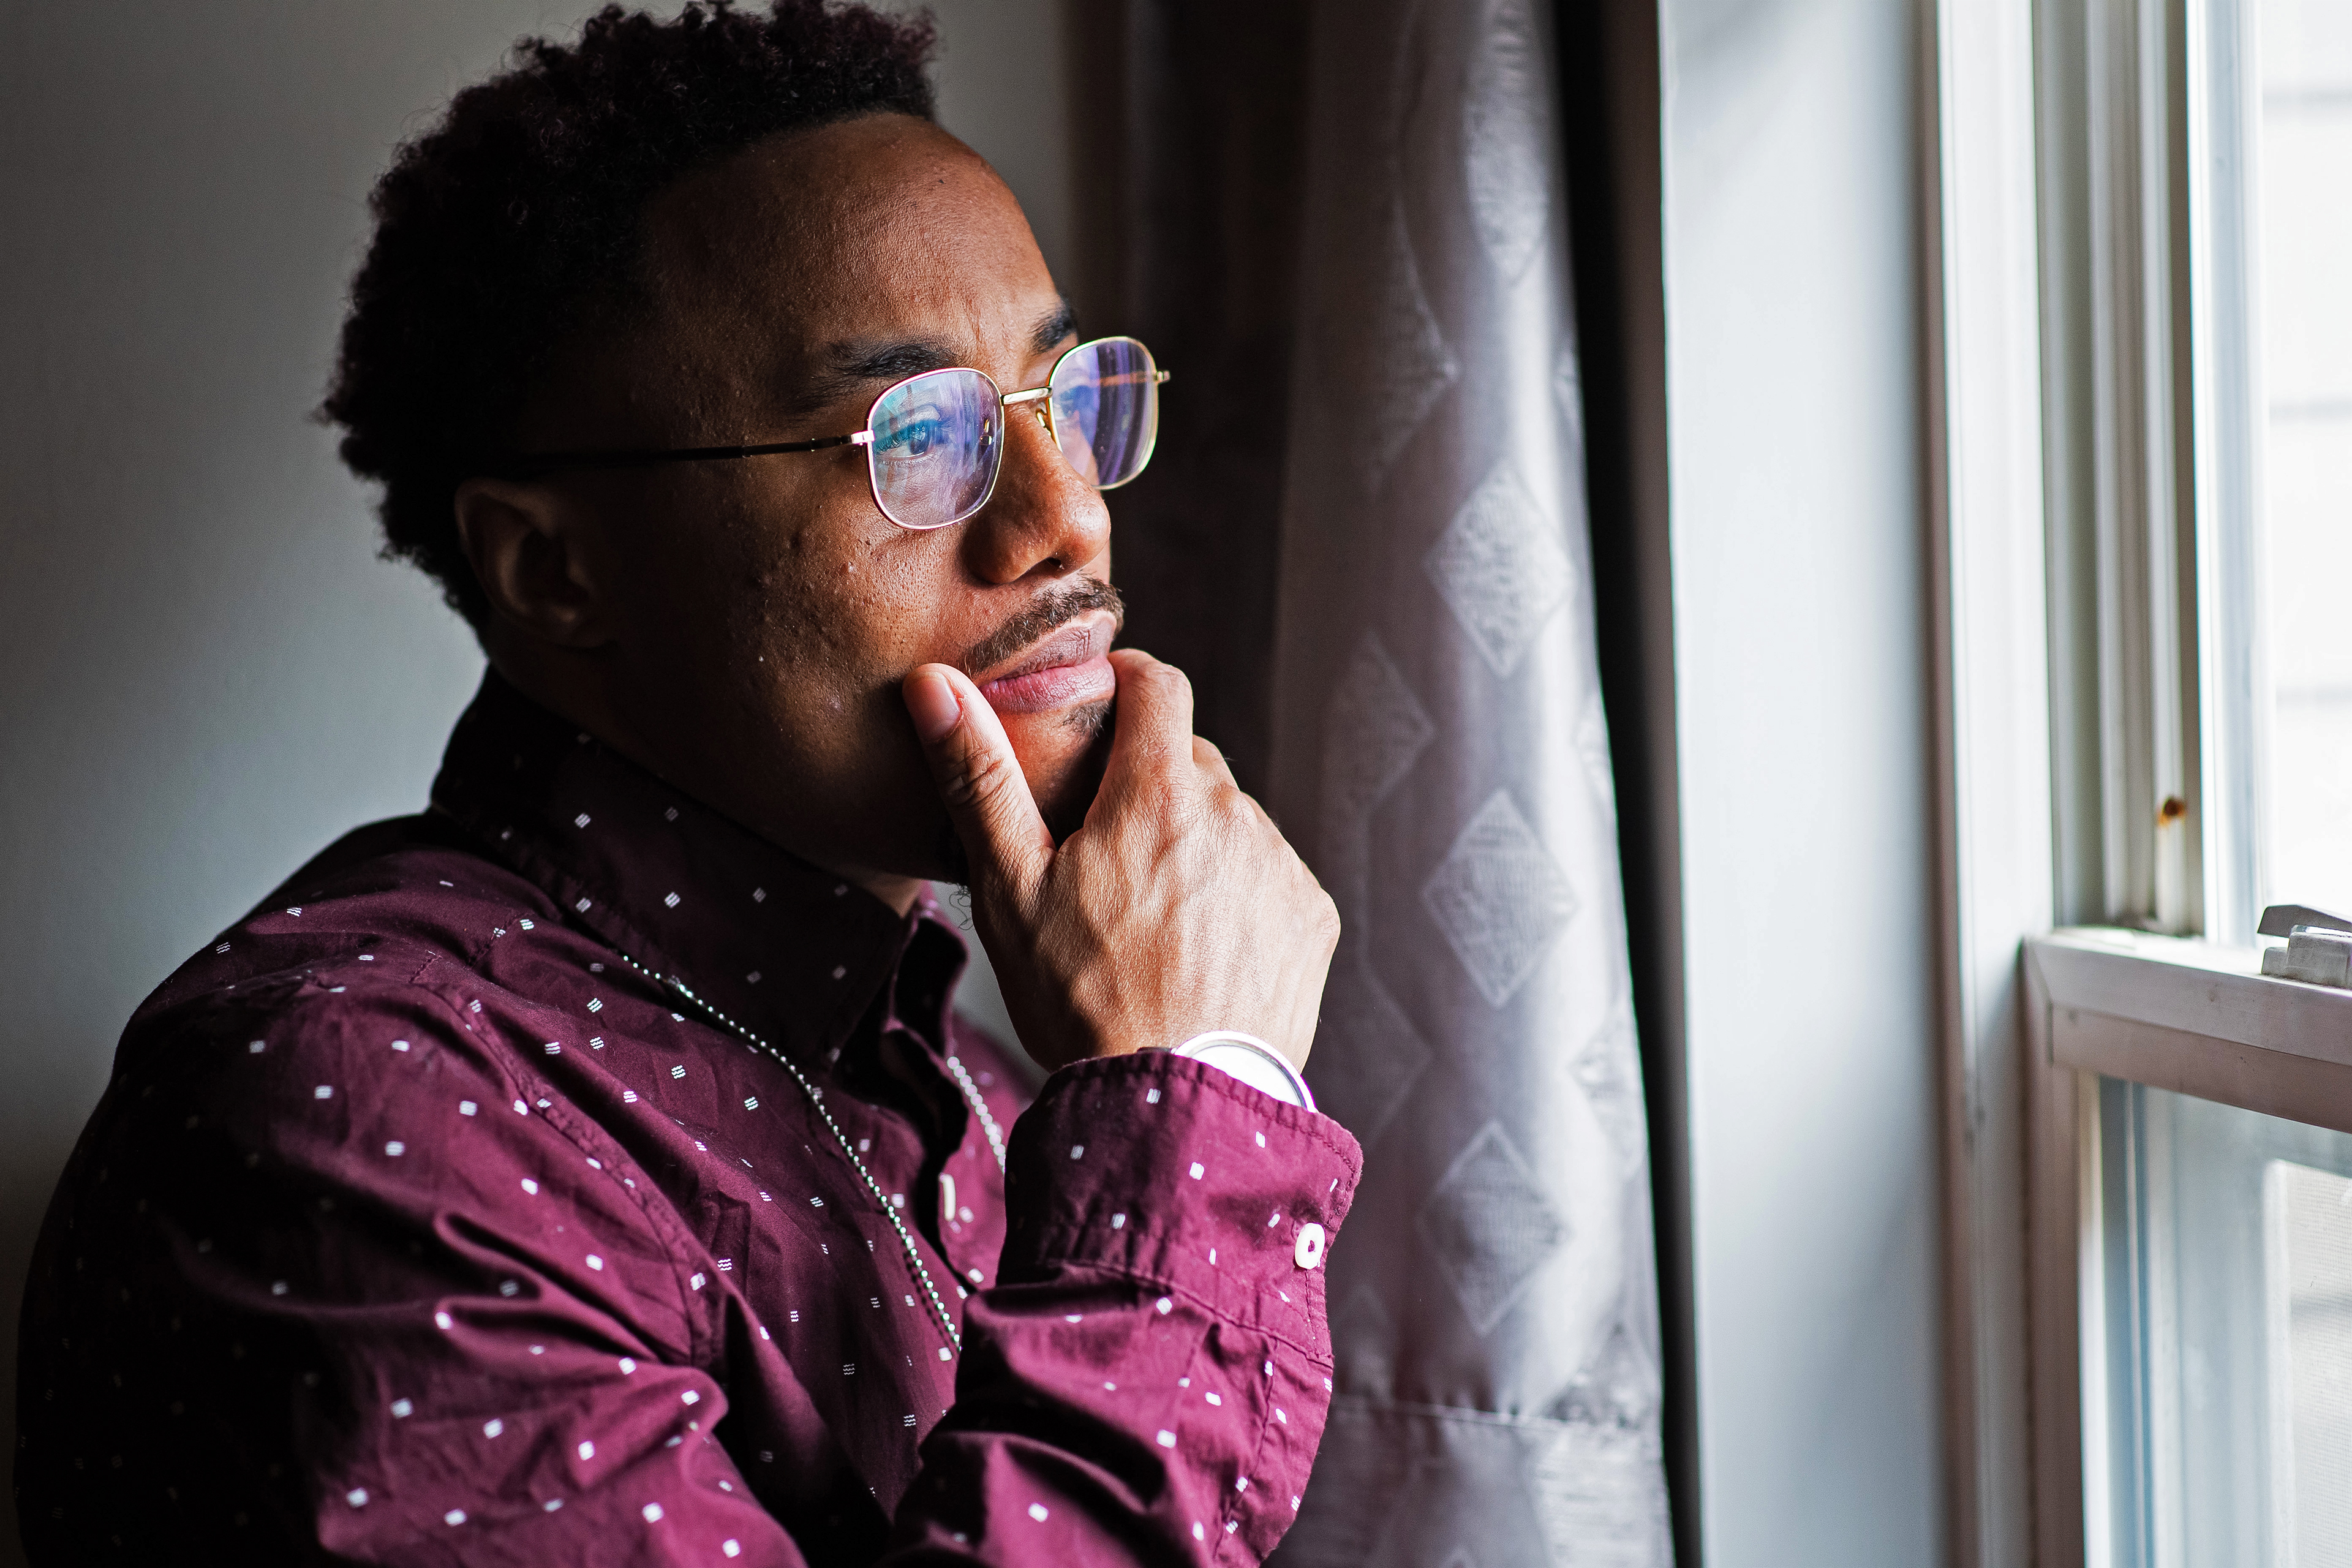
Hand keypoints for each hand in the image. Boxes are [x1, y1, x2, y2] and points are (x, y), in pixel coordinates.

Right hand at [902, 649, 1338, 1074]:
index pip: (1158, 683)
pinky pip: (1269, 877)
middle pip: (1190, 760)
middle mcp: (1234, 812)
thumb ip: (978, 777)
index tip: (1101, 702)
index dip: (1127, 681)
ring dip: (1195, 843)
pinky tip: (1199, 948)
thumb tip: (934, 684)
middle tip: (1102, 843)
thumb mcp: (1010, 888)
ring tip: (1150, 915)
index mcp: (1158, 790)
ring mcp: (1280, 865)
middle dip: (1148, 782)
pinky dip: (1237, 895)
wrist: (1176, 1106)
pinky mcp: (1312, 916)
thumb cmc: (1083, 999)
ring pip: (1230, 822)